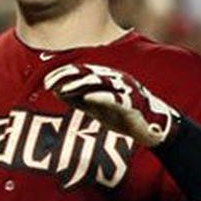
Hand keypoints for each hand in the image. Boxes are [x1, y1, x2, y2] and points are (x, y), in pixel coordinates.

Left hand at [44, 63, 178, 147]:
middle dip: (66, 77)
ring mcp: (125, 90)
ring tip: (63, 90)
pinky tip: (87, 98)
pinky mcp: (133, 104)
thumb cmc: (123, 115)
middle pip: (87, 73)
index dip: (62, 74)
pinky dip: (101, 96)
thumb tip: (57, 92)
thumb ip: (79, 99)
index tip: (46, 82)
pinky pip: (116, 98)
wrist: (154, 129)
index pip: (80, 71)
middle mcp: (115, 79)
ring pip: (99, 82)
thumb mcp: (97, 107)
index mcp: (106, 78)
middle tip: (48, 84)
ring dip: (79, 85)